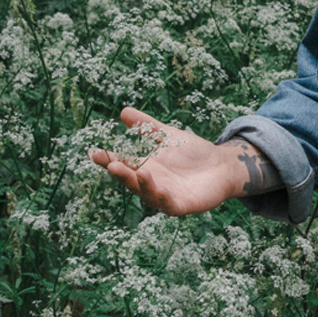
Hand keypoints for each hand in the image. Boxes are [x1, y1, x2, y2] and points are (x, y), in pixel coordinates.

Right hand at [90, 107, 257, 214]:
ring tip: (139, 171)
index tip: (94, 153)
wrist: (223, 165)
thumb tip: (124, 111)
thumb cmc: (193, 152)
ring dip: (142, 185)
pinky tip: (162, 189)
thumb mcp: (168, 135)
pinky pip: (169, 205)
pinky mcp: (182, 205)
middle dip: (122, 174)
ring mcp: (165, 195)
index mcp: (146, 166)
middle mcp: (152, 183)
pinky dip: (164, 198)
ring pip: (148, 194)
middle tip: (112, 164)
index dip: (108, 160)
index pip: (123, 163)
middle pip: (131, 181)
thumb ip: (147, 126)